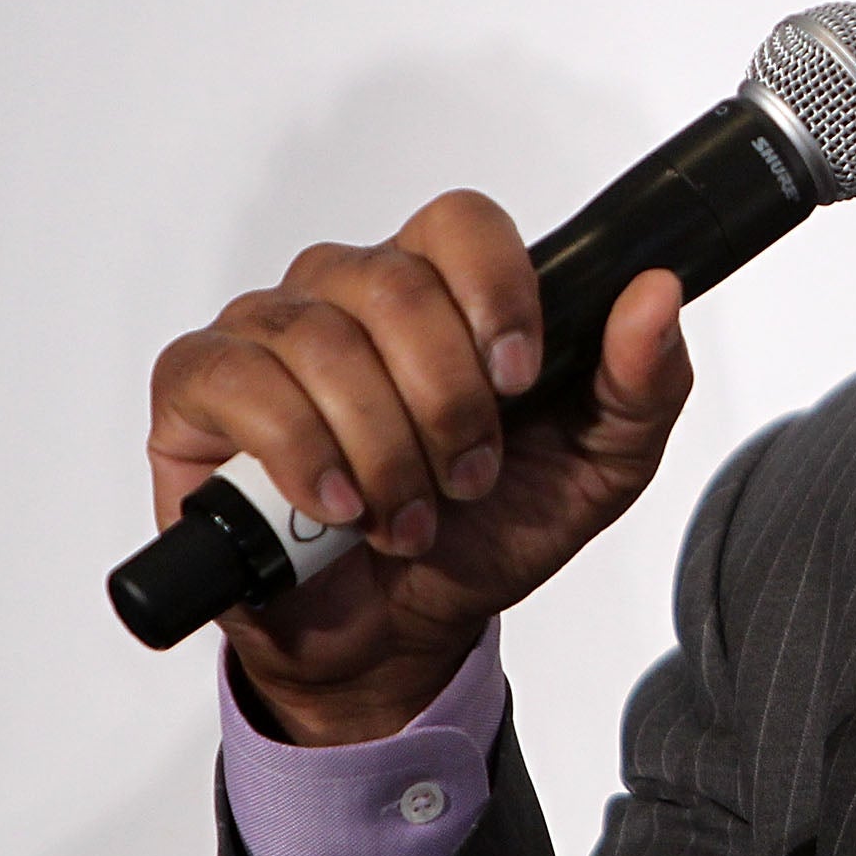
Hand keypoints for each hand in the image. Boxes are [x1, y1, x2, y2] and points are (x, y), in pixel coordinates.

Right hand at [146, 190, 694, 743]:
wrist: (401, 632)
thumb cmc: (490, 531)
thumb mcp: (598, 467)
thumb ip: (642, 380)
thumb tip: (656, 292)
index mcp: (445, 290)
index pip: (461, 223)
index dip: (495, 289)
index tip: (519, 377)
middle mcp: (350, 290)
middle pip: (395, 285)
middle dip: (445, 401)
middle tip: (467, 477)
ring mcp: (268, 331)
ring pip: (321, 339)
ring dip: (381, 445)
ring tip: (409, 516)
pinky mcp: (198, 387)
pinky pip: (237, 380)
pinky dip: (299, 452)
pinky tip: (336, 507)